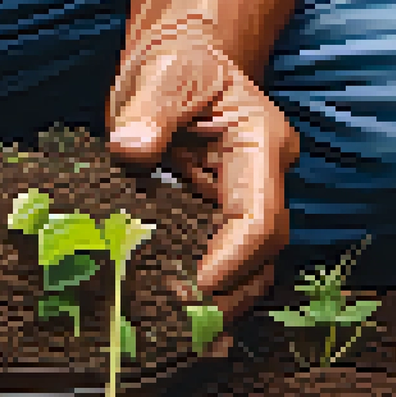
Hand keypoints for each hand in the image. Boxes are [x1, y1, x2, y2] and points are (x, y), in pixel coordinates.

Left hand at [106, 15, 299, 325]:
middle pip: (261, 255)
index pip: (258, 217)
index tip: (198, 285)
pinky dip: (203, 296)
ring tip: (176, 329)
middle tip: (180, 320)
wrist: (176, 67)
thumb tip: (133, 148)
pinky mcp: (216, 222)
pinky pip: (221, 267)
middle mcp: (262, 183)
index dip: (233, 258)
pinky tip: (175, 322)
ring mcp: (241, 206)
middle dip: (226, 293)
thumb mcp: (164, 74)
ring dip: (216, 304)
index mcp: (260, 146)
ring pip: (248, 271)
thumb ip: (151, 110)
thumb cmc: (175, 67)